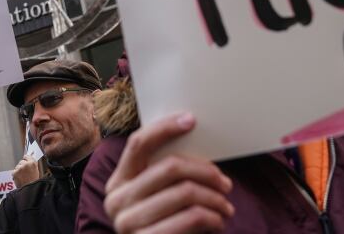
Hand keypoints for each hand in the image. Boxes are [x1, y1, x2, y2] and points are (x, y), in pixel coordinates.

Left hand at [12, 154, 40, 187]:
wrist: (30, 190)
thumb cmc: (34, 181)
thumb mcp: (36, 170)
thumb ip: (32, 163)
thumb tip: (29, 158)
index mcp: (33, 162)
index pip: (26, 156)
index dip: (26, 159)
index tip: (26, 162)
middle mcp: (26, 164)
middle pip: (21, 161)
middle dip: (22, 166)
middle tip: (25, 172)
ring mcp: (20, 168)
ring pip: (17, 166)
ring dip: (18, 170)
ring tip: (23, 176)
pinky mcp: (15, 172)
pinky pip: (14, 171)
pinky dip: (16, 174)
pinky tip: (20, 178)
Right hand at [104, 113, 234, 233]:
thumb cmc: (164, 224)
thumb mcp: (158, 196)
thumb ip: (167, 173)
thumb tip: (195, 137)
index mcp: (119, 181)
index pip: (138, 143)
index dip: (165, 128)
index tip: (191, 120)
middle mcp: (117, 200)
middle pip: (170, 167)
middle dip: (206, 172)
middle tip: (225, 184)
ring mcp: (128, 223)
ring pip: (185, 192)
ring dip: (215, 199)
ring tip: (226, 206)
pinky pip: (190, 218)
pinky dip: (212, 218)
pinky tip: (218, 223)